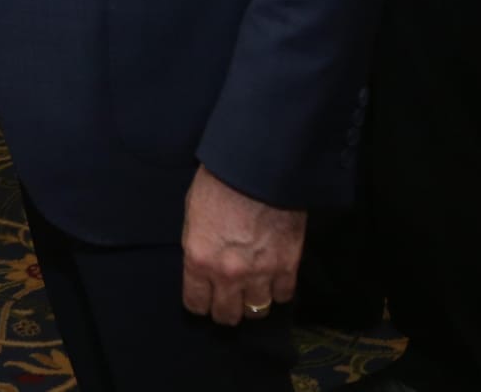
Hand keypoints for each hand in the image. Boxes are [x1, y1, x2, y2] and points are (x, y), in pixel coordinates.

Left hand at [181, 164, 304, 325]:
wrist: (256, 165)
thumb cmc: (218, 180)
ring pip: (256, 311)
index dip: (200, 302)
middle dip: (226, 308)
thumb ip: (198, 245)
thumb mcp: (193, 212)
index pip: (196, 304)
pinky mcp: (287, 266)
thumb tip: (202, 264)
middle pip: (227, 315)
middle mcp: (228, 274)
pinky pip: (283, 296)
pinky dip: (278, 289)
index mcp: (199, 259)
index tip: (204, 298)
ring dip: (253, 301)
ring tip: (253, 288)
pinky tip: (273, 277)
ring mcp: (259, 273)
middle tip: (229, 297)